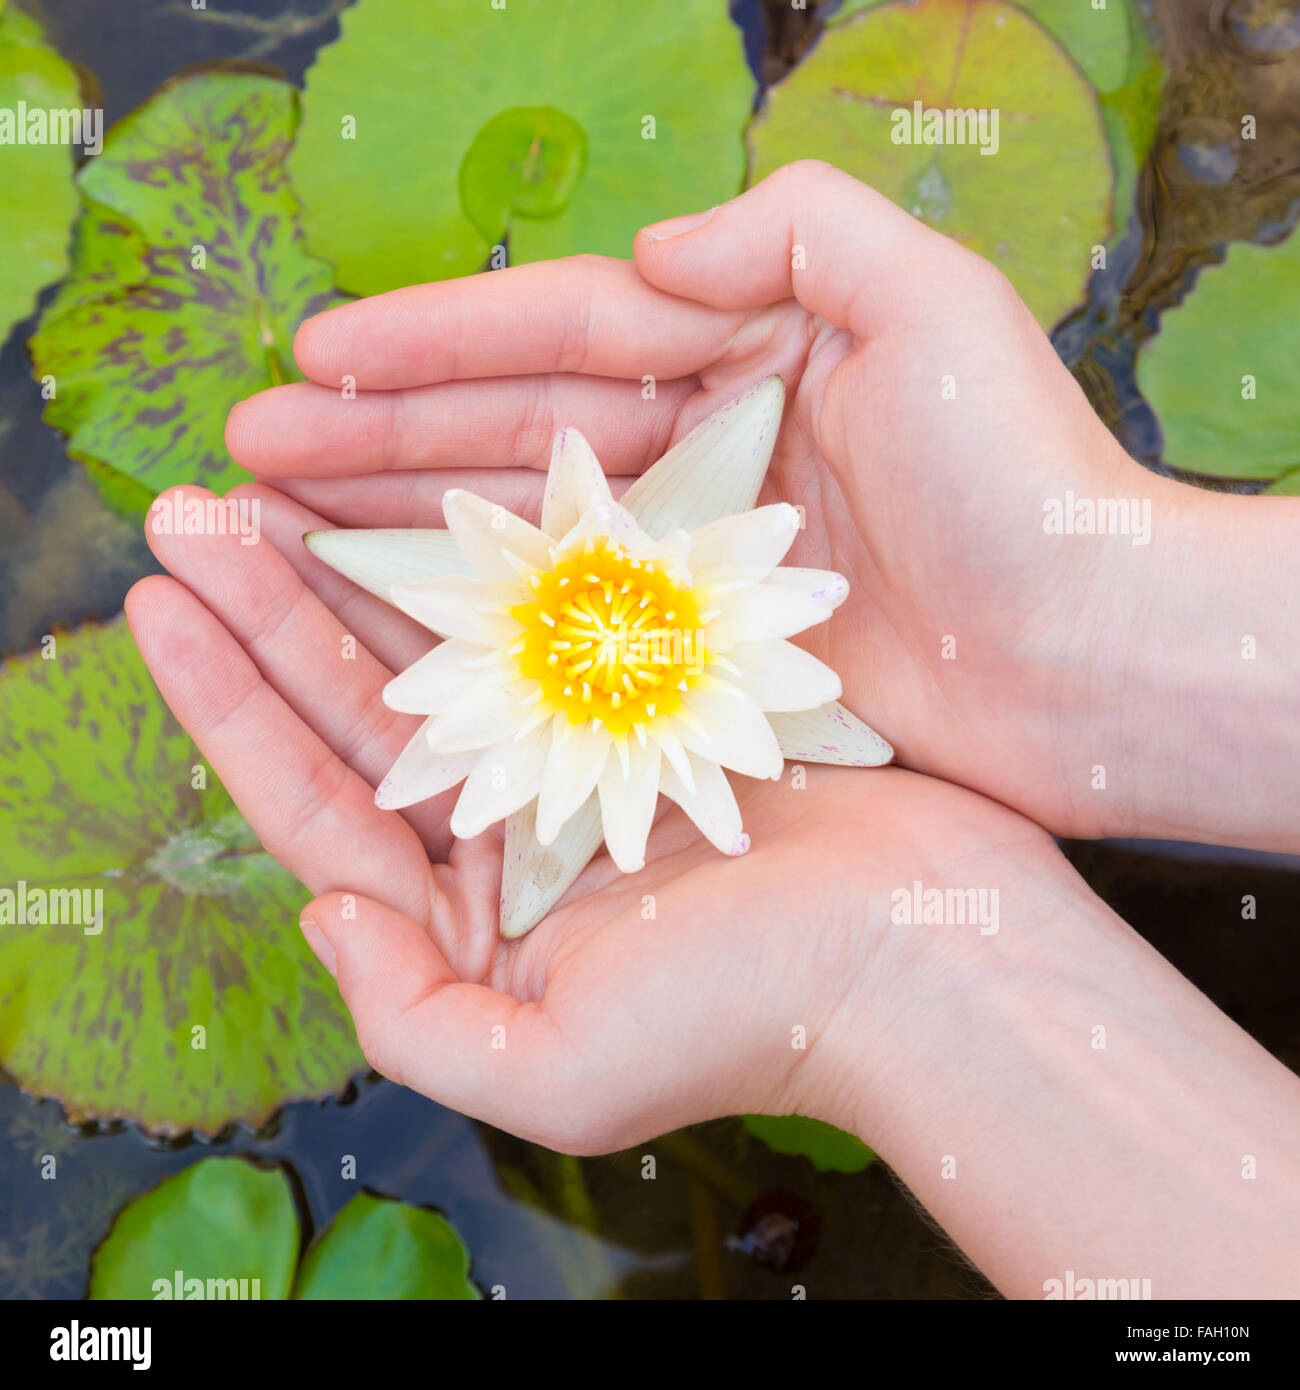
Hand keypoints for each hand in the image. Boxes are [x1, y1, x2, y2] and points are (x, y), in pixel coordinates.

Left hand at [126, 522, 1056, 1149]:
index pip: (311, 801)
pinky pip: (542, 614)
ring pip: (440, 648)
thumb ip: (412, 1021)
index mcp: (468, 919)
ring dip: (359, 568)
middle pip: (359, 707)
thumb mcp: (559, 1076)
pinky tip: (432, 497)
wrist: (926, 950)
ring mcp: (578, 755)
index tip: (158, 605)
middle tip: (194, 510)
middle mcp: (509, 832)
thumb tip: (324, 912)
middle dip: (270, 610)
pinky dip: (485, 560)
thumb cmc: (751, 1023)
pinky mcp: (651, 698)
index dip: (227, 705)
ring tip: (279, 485)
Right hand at [226, 160, 1183, 842]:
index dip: (429, 341)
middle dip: (374, 438)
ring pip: (517, 527)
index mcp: (742, 350)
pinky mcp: (701, 646)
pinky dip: (478, 616)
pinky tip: (390, 617)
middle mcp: (702, 444)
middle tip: (249, 453)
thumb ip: (793, 234)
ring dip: (398, 524)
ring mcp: (694, 551)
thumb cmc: (1023, 483)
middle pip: (507, 432)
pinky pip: (564, 620)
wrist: (1088, 655)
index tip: (310, 354)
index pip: (555, 332)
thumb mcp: (932, 304)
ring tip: (280, 524)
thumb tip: (650, 247)